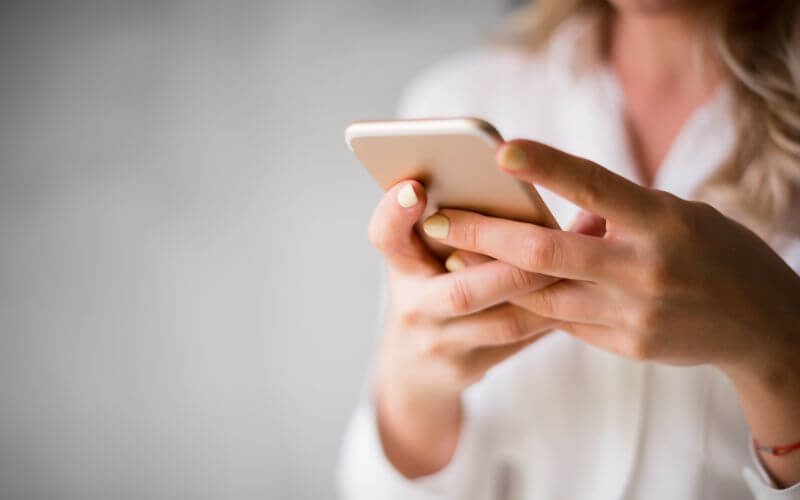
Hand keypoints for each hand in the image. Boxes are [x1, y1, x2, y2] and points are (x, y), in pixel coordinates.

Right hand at [368, 180, 558, 477]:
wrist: (413, 369)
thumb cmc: (429, 289)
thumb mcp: (423, 256)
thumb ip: (452, 224)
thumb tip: (515, 178)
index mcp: (399, 266)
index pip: (386, 236)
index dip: (395, 213)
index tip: (416, 188)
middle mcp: (413, 308)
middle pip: (462, 292)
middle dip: (516, 267)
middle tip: (557, 239)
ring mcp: (440, 344)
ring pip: (505, 322)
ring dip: (549, 292)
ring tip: (584, 261)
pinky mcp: (467, 369)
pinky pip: (521, 340)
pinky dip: (553, 314)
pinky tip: (582, 292)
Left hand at [422, 139, 799, 484]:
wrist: (761, 326)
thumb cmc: (716, 254)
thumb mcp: (678, 217)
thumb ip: (619, 214)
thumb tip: (563, 215)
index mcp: (664, 222)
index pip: (598, 186)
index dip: (549, 167)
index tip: (501, 150)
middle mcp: (645, 269)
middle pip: (547, 253)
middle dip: (484, 234)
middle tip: (436, 218)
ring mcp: (634, 314)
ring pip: (542, 296)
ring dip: (492, 276)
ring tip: (451, 255)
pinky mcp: (626, 345)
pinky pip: (564, 322)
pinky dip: (533, 303)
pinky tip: (502, 289)